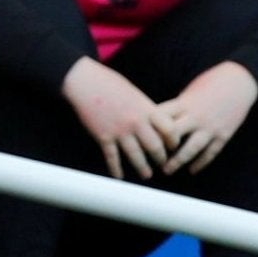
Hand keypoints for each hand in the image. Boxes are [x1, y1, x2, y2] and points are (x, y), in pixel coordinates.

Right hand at [63, 57, 177, 178]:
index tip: (173, 146)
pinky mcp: (103, 136)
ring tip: (146, 174)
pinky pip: (112, 157)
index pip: (169, 130)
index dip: (173, 140)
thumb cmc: (108, 82)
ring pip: (136, 156)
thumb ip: (145, 108)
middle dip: (160, 158)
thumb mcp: (134, 92)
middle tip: (163, 163)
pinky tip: (118, 176)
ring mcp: (119, 131)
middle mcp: (135, 122)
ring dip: (142, 167)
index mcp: (146, 109)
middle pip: (155, 147)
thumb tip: (155, 120)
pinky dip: (115, 168)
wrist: (83, 81)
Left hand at [158, 61, 257, 173]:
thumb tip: (157, 120)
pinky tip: (192, 170)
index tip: (139, 136)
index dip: (149, 127)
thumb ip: (176, 108)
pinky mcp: (224, 134)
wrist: (239, 82)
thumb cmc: (209, 84)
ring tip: (167, 170)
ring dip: (178, 161)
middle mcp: (196, 116)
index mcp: (183, 103)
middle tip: (148, 157)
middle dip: (160, 146)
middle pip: (173, 134)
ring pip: (191, 148)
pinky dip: (201, 163)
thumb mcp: (189, 93)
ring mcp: (210, 127)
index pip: (160, 117)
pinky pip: (210, 152)